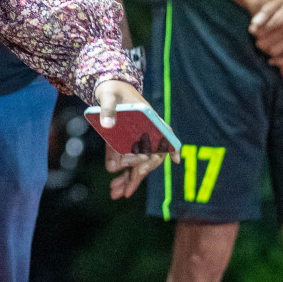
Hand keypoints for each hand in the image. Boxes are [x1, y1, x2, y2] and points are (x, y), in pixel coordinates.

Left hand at [93, 79, 166, 198]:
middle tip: (125, 189)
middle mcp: (148, 131)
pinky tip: (116, 187)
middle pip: (150, 156)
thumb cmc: (113, 89)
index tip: (175, 158)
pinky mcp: (127, 144)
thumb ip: (108, 108)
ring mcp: (138, 139)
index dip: (171, 146)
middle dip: (138, 174)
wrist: (108, 88)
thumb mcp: (108, 95)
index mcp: (149, 118)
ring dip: (128, 180)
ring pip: (138, 163)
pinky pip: (127, 162)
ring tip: (115, 193)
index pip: (165, 133)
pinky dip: (122, 174)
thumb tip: (107, 126)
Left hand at [249, 0, 282, 58]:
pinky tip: (272, 61)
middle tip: (257, 39)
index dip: (254, 31)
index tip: (251, 30)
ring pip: (276, 51)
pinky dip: (280, 61)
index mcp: (281, 19)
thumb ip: (267, 11)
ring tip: (264, 46)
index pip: (261, 31)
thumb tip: (254, 22)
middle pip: (267, 42)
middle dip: (259, 41)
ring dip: (267, 50)